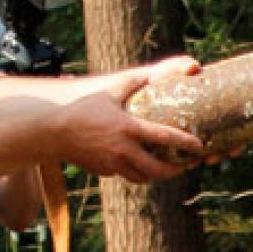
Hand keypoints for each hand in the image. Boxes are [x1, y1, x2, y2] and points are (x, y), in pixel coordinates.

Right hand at [53, 61, 202, 181]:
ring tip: (161, 168)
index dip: (186, 143)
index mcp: (129, 129)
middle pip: (158, 169)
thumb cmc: (82, 108)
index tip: (199, 147)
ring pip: (141, 177)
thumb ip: (132, 83)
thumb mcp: (109, 91)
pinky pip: (122, 174)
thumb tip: (151, 74)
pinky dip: (131, 170)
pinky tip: (133, 161)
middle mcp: (124, 150)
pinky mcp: (103, 171)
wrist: (54, 131)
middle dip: (174, 170)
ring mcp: (113, 164)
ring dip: (154, 174)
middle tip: (183, 167)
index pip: (166, 138)